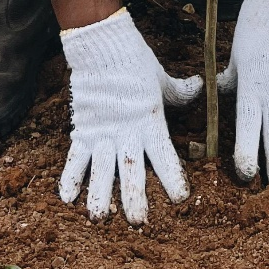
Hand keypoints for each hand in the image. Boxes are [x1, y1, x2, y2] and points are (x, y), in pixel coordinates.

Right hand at [58, 9, 200, 223]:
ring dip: (98, 195)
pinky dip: (70, 178)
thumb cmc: (135, 61)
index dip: (172, 176)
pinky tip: (67, 200)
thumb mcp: (161, 78)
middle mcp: (126, 132)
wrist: (102, 45)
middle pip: (130, 170)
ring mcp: (102, 133)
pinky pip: (74, 158)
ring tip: (98, 218)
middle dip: (134, 197)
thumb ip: (180, 91)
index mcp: (149, 121)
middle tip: (138, 223)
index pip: (163, 154)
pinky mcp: (82, 129)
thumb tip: (200, 87)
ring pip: (100, 170)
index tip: (180, 198)